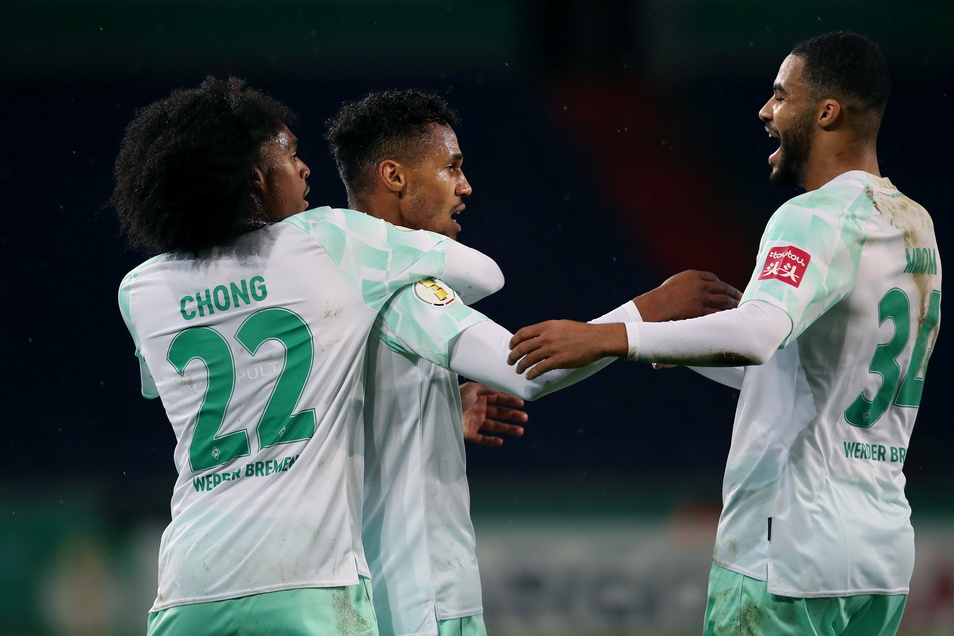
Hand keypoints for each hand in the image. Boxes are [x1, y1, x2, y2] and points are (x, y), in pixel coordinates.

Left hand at [460, 382, 527, 446]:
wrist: (441, 412)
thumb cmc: (455, 398)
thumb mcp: (472, 388)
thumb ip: (487, 387)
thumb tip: (500, 388)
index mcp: (478, 397)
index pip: (497, 398)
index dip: (509, 400)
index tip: (521, 403)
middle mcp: (477, 409)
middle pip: (498, 412)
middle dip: (512, 415)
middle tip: (524, 417)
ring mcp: (473, 421)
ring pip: (494, 426)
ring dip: (507, 428)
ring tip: (520, 431)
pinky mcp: (469, 433)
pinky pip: (482, 439)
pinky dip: (491, 441)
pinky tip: (501, 441)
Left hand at [507, 321, 626, 379]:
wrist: (597, 339)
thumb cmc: (582, 332)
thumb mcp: (562, 325)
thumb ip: (548, 330)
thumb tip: (538, 336)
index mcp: (547, 326)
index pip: (523, 333)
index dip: (514, 341)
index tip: (511, 347)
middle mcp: (547, 336)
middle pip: (523, 347)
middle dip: (513, 355)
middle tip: (510, 361)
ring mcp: (552, 349)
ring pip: (529, 359)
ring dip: (521, 366)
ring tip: (518, 370)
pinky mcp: (559, 360)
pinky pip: (540, 368)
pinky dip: (532, 373)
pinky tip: (529, 376)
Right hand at [633, 270, 740, 321]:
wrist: (654, 308)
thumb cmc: (662, 297)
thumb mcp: (676, 282)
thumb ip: (690, 282)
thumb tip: (703, 287)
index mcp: (693, 275)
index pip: (713, 277)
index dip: (722, 284)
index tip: (727, 289)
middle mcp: (700, 285)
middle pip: (723, 288)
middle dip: (734, 294)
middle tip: (741, 298)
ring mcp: (702, 299)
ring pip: (724, 301)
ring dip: (733, 305)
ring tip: (738, 308)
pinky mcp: (701, 312)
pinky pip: (718, 313)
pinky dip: (726, 315)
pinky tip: (729, 317)